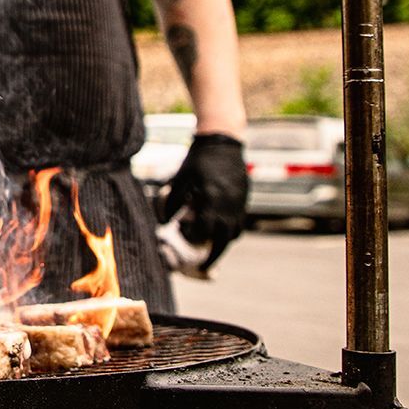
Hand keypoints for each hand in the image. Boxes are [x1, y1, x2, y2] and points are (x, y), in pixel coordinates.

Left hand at [162, 133, 248, 267]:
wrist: (222, 141)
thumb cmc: (198, 159)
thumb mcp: (181, 177)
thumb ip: (173, 201)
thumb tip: (164, 222)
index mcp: (211, 198)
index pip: (203, 229)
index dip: (192, 237)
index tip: (182, 236)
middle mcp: (227, 204)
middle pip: (223, 239)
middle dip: (214, 256)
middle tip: (205, 268)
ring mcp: (238, 202)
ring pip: (234, 233)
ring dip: (223, 244)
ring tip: (212, 251)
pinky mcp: (244, 199)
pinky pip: (240, 223)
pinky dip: (230, 232)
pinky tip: (220, 232)